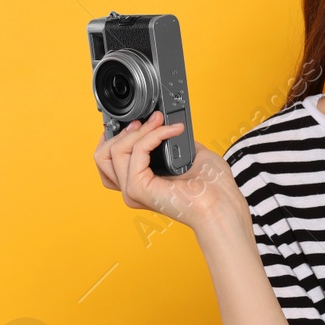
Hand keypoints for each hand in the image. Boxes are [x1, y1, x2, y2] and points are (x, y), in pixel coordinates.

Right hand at [93, 111, 246, 232]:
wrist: (221, 204)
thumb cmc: (213, 187)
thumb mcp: (188, 154)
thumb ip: (171, 141)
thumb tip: (166, 124)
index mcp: (141, 183)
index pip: (109, 160)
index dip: (116, 136)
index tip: (137, 120)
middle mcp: (132, 188)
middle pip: (103, 154)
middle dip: (125, 130)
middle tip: (151, 121)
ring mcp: (132, 190)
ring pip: (115, 150)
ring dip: (140, 129)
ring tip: (162, 123)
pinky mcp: (137, 188)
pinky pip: (136, 150)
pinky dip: (153, 135)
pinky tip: (171, 131)